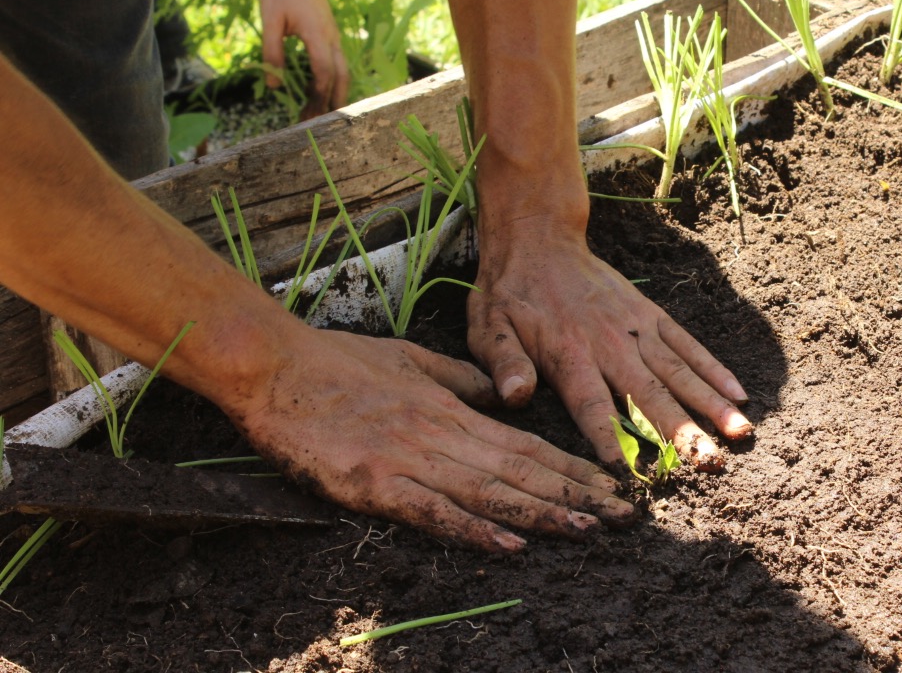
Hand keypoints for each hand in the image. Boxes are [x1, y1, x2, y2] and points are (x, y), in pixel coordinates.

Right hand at [226, 328, 633, 552]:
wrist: (273, 364)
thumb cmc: (336, 362)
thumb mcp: (409, 360)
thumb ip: (458, 379)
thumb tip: (496, 394)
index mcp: (451, 408)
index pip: (526, 443)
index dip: (571, 467)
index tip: (610, 485)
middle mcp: (441, 434)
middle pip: (522, 469)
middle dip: (577, 494)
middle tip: (625, 516)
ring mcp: (409, 460)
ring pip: (490, 491)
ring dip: (543, 513)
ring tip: (589, 530)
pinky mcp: (374, 484)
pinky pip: (433, 512)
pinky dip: (475, 529)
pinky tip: (511, 544)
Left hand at [259, 0, 348, 118]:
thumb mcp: (270, 19)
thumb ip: (272, 51)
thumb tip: (272, 84)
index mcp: (317, 35)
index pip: (323, 73)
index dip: (317, 97)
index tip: (308, 116)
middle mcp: (331, 38)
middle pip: (340, 77)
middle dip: (331, 102)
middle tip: (319, 124)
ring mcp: (334, 36)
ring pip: (343, 71)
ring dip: (336, 94)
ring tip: (326, 114)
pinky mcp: (330, 33)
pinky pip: (338, 63)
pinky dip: (334, 81)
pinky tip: (324, 90)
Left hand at [466, 232, 753, 471]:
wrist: (538, 239)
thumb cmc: (508, 294)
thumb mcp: (488, 328)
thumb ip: (504, 363)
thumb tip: (515, 396)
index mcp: (567, 354)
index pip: (591, 404)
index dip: (609, 437)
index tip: (630, 471)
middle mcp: (610, 345)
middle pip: (650, 394)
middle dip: (682, 431)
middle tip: (710, 463)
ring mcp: (636, 329)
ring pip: (679, 372)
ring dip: (711, 404)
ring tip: (739, 433)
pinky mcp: (650, 316)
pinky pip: (687, 344)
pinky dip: (713, 368)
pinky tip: (738, 394)